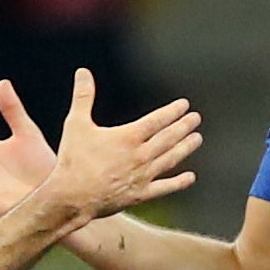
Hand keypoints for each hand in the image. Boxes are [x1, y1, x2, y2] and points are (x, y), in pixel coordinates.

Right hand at [40, 68, 200, 220]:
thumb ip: (82, 97)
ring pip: (170, 160)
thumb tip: (82, 72)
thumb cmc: (73, 160)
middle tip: (196, 118)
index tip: (185, 105)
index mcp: (128, 137)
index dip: (172, 112)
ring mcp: (142, 176)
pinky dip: (179, 182)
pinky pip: (164, 188)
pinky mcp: (140, 195)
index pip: (157, 120)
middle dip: (183, 127)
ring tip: (197, 139)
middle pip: (168, 138)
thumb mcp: (76, 124)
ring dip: (185, 148)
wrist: (72, 198)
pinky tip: (190, 177)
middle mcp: (140, 156)